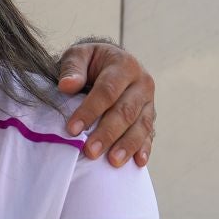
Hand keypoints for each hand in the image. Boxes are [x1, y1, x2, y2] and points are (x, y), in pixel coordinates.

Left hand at [56, 40, 155, 167]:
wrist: (110, 63)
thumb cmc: (90, 62)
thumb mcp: (78, 55)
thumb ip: (72, 68)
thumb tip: (67, 85)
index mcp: (124, 65)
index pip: (107, 90)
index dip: (90, 110)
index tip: (72, 129)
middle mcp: (142, 83)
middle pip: (126, 111)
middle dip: (108, 133)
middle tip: (90, 151)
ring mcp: (149, 101)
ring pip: (141, 125)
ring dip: (127, 145)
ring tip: (113, 161)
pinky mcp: (151, 116)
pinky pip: (149, 134)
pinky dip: (144, 149)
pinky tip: (137, 162)